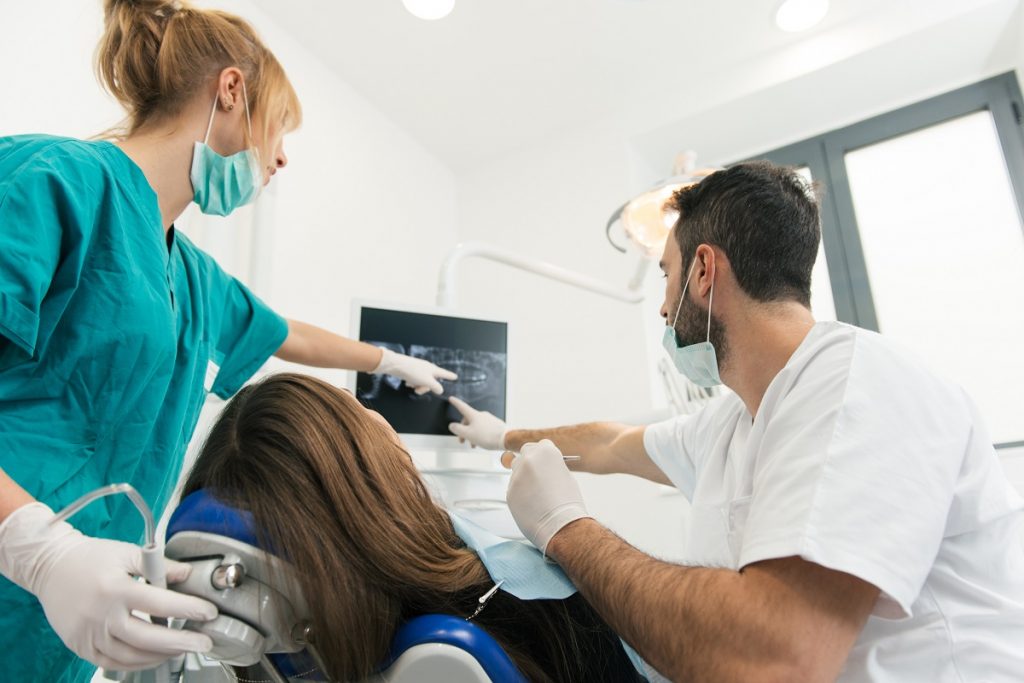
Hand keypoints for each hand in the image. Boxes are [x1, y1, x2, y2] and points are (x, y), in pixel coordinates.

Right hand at [0, 503, 216, 670]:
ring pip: (131, 656)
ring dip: (161, 655)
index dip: (188, 610)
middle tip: (204, 644)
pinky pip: (113, 663)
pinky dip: (138, 663)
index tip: (209, 613)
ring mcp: (89, 635)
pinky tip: (156, 657)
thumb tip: (188, 573)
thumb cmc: (90, 558)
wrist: (50, 568)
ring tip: (183, 649)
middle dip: (181, 643)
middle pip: (147, 638)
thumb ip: (160, 565)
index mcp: (116, 589)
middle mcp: (102, 616)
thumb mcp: (126, 553)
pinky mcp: (81, 647)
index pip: (159, 603)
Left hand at [374, 348, 456, 394]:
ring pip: (423, 381)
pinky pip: (416, 379)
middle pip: (432, 381)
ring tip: (411, 385)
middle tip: (419, 390)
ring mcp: (420, 369)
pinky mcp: (412, 370)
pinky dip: (412, 382)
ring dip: (418, 385)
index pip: (445, 374)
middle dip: (426, 387)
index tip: (455, 377)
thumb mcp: (427, 381)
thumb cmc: (414, 372)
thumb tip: (440, 390)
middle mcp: (428, 369)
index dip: (450, 376)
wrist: (397, 365)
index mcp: (434, 370)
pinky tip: (407, 382)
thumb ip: (436, 387)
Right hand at [448, 396, 507, 449]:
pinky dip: (479, 434)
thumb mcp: (468, 434)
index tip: (452, 398)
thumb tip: (452, 425)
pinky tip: (481, 442)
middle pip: (468, 420)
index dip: (456, 403)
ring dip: (472, 434)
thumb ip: (458, 429)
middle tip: (462, 440)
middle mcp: (481, 415)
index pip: (462, 407)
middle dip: (463, 430)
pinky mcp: (495, 425)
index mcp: (474, 415)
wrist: (505, 438)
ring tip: (473, 444)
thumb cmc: (488, 436)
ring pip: (476, 425)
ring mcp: (489, 419)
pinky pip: (483, 428)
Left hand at [505, 440, 590, 554]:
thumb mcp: (565, 475)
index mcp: (546, 452)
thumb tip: (541, 466)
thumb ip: (550, 465)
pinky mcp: (509, 491)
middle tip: (538, 475)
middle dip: (530, 461)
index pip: (541, 444)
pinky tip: (533, 504)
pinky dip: (521, 493)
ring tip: (539, 494)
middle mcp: (528, 459)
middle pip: (524, 453)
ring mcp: (516, 476)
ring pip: (517, 471)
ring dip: (524, 477)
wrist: (561, 525)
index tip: (545, 462)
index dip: (544, 455)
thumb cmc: (568, 502)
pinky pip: (514, 488)